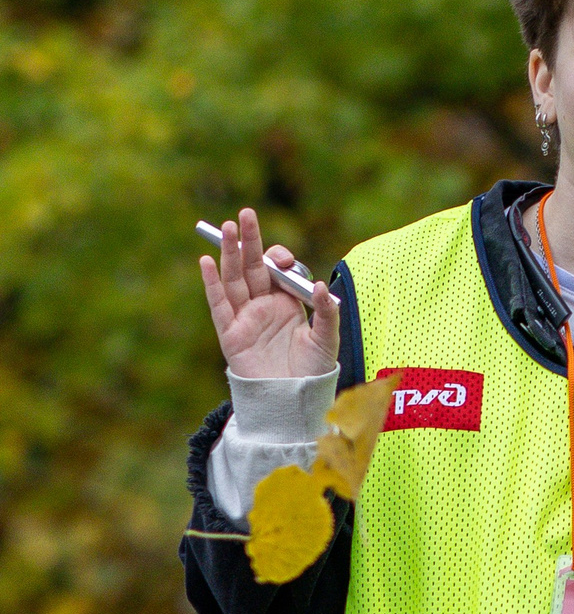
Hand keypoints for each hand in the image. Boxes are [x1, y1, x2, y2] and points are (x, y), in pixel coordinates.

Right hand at [198, 207, 337, 379]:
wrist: (294, 399)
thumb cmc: (312, 370)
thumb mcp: (327, 339)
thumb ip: (325, 312)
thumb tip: (318, 285)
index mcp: (286, 303)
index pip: (277, 271)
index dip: (279, 258)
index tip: (283, 258)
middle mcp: (263, 306)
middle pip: (252, 268)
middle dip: (249, 241)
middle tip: (246, 214)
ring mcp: (245, 318)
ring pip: (234, 280)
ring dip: (229, 254)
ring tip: (226, 227)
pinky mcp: (231, 334)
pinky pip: (218, 305)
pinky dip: (212, 284)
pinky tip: (206, 261)